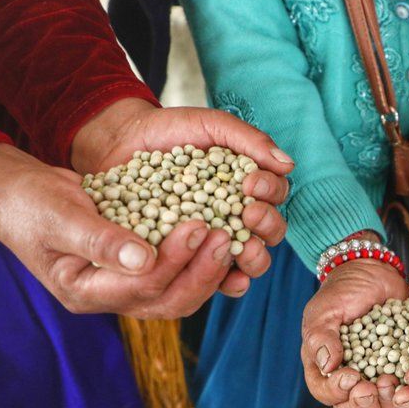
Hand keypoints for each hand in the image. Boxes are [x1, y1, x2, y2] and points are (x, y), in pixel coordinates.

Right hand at [0, 142, 240, 317]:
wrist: (16, 192)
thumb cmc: (29, 201)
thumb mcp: (58, 214)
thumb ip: (99, 239)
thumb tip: (143, 259)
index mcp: (84, 292)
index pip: (142, 287)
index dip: (175, 261)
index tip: (200, 226)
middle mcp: (107, 296)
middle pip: (168, 301)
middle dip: (201, 272)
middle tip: (226, 237)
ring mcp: (122, 285)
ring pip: (177, 292)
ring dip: (206, 269)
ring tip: (229, 236)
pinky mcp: (135, 267)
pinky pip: (175, 273)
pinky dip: (198, 260)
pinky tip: (221, 237)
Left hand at [70, 98, 293, 294]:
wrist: (121, 144)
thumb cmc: (170, 132)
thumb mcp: (210, 126)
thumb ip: (248, 140)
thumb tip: (287, 164)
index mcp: (249, 185)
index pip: (275, 195)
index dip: (270, 192)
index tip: (251, 182)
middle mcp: (239, 215)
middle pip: (270, 231)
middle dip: (266, 224)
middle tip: (248, 212)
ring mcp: (215, 239)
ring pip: (250, 257)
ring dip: (254, 256)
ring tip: (242, 247)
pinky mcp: (191, 258)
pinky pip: (218, 278)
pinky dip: (228, 281)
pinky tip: (230, 279)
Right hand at [301, 258, 408, 407]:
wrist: (374, 274)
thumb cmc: (343, 290)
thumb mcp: (326, 308)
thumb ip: (322, 336)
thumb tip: (327, 366)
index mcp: (325, 368)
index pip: (326, 392)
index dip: (337, 391)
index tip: (351, 377)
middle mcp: (351, 378)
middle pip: (354, 407)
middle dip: (364, 403)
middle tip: (374, 387)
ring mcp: (378, 376)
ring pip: (383, 404)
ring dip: (390, 399)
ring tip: (394, 381)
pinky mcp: (402, 370)